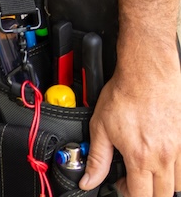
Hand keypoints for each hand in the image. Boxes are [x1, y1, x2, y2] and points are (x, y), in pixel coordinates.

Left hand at [82, 58, 180, 194]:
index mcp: (140, 157)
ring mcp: (179, 151)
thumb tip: (88, 179)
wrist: (147, 75)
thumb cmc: (125, 96)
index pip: (140, 196)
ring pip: (178, 184)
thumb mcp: (101, 128)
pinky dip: (175, 170)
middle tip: (133, 180)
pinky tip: (160, 159)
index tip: (121, 185)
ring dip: (163, 184)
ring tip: (147, 171)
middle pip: (163, 195)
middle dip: (146, 193)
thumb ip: (97, 159)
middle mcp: (164, 158)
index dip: (128, 194)